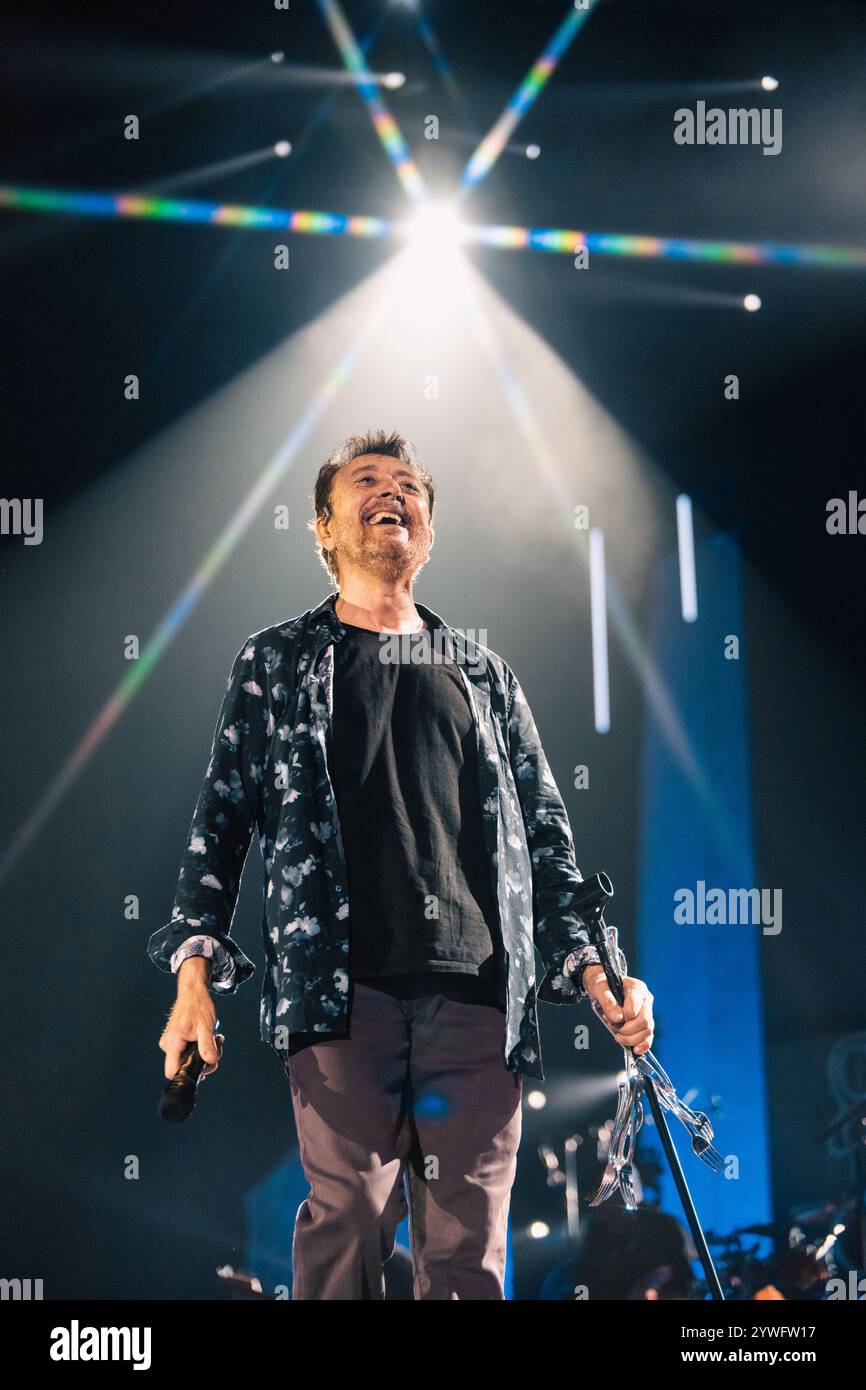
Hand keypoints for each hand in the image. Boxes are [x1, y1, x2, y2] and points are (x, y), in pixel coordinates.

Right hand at [159, 963, 224, 1080]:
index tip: (203, 1068)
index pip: (172, 1071)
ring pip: (188, 1058)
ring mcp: (171, 1043)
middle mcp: (168, 1045)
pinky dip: (200, 1047)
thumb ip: (207, 1046)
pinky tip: (208, 1036)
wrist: (192, 992)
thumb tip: (211, 1062)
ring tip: (215, 1037)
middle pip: (184, 1066)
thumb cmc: (198, 1007)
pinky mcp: (176, 1041)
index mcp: (173, 1043)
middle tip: (217, 1045)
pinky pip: (188, 1051)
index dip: (187, 1074)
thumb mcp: (206, 1027)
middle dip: (204, 1060)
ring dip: (204, 1052)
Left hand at [583, 965, 653, 1056]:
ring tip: (619, 1037)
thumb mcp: (600, 988)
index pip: (633, 1010)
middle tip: (615, 1030)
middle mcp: (645, 999)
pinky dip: (643, 1045)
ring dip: (632, 1039)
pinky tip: (636, 1050)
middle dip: (627, 1031)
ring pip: (648, 1030)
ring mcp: (647, 1010)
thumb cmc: (603, 985)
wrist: (604, 987)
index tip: (611, 1019)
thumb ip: (608, 1001)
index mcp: (637, 988)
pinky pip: (649, 1036)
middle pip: (644, 1022)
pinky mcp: (645, 1021)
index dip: (622, 1019)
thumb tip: (617, 1018)